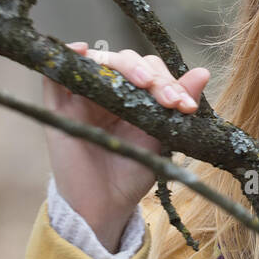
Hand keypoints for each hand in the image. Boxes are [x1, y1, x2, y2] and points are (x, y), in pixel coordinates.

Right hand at [43, 43, 209, 250]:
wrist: (105, 207)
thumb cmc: (133, 172)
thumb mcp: (162, 137)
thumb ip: (177, 105)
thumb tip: (203, 73)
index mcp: (134, 96)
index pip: (150, 70)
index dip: (169, 81)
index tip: (186, 106)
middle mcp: (108, 91)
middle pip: (126, 61)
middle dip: (152, 75)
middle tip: (168, 100)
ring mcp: (82, 96)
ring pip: (99, 61)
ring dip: (122, 64)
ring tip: (142, 80)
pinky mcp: (57, 106)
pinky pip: (55, 74)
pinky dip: (67, 56)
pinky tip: (82, 51)